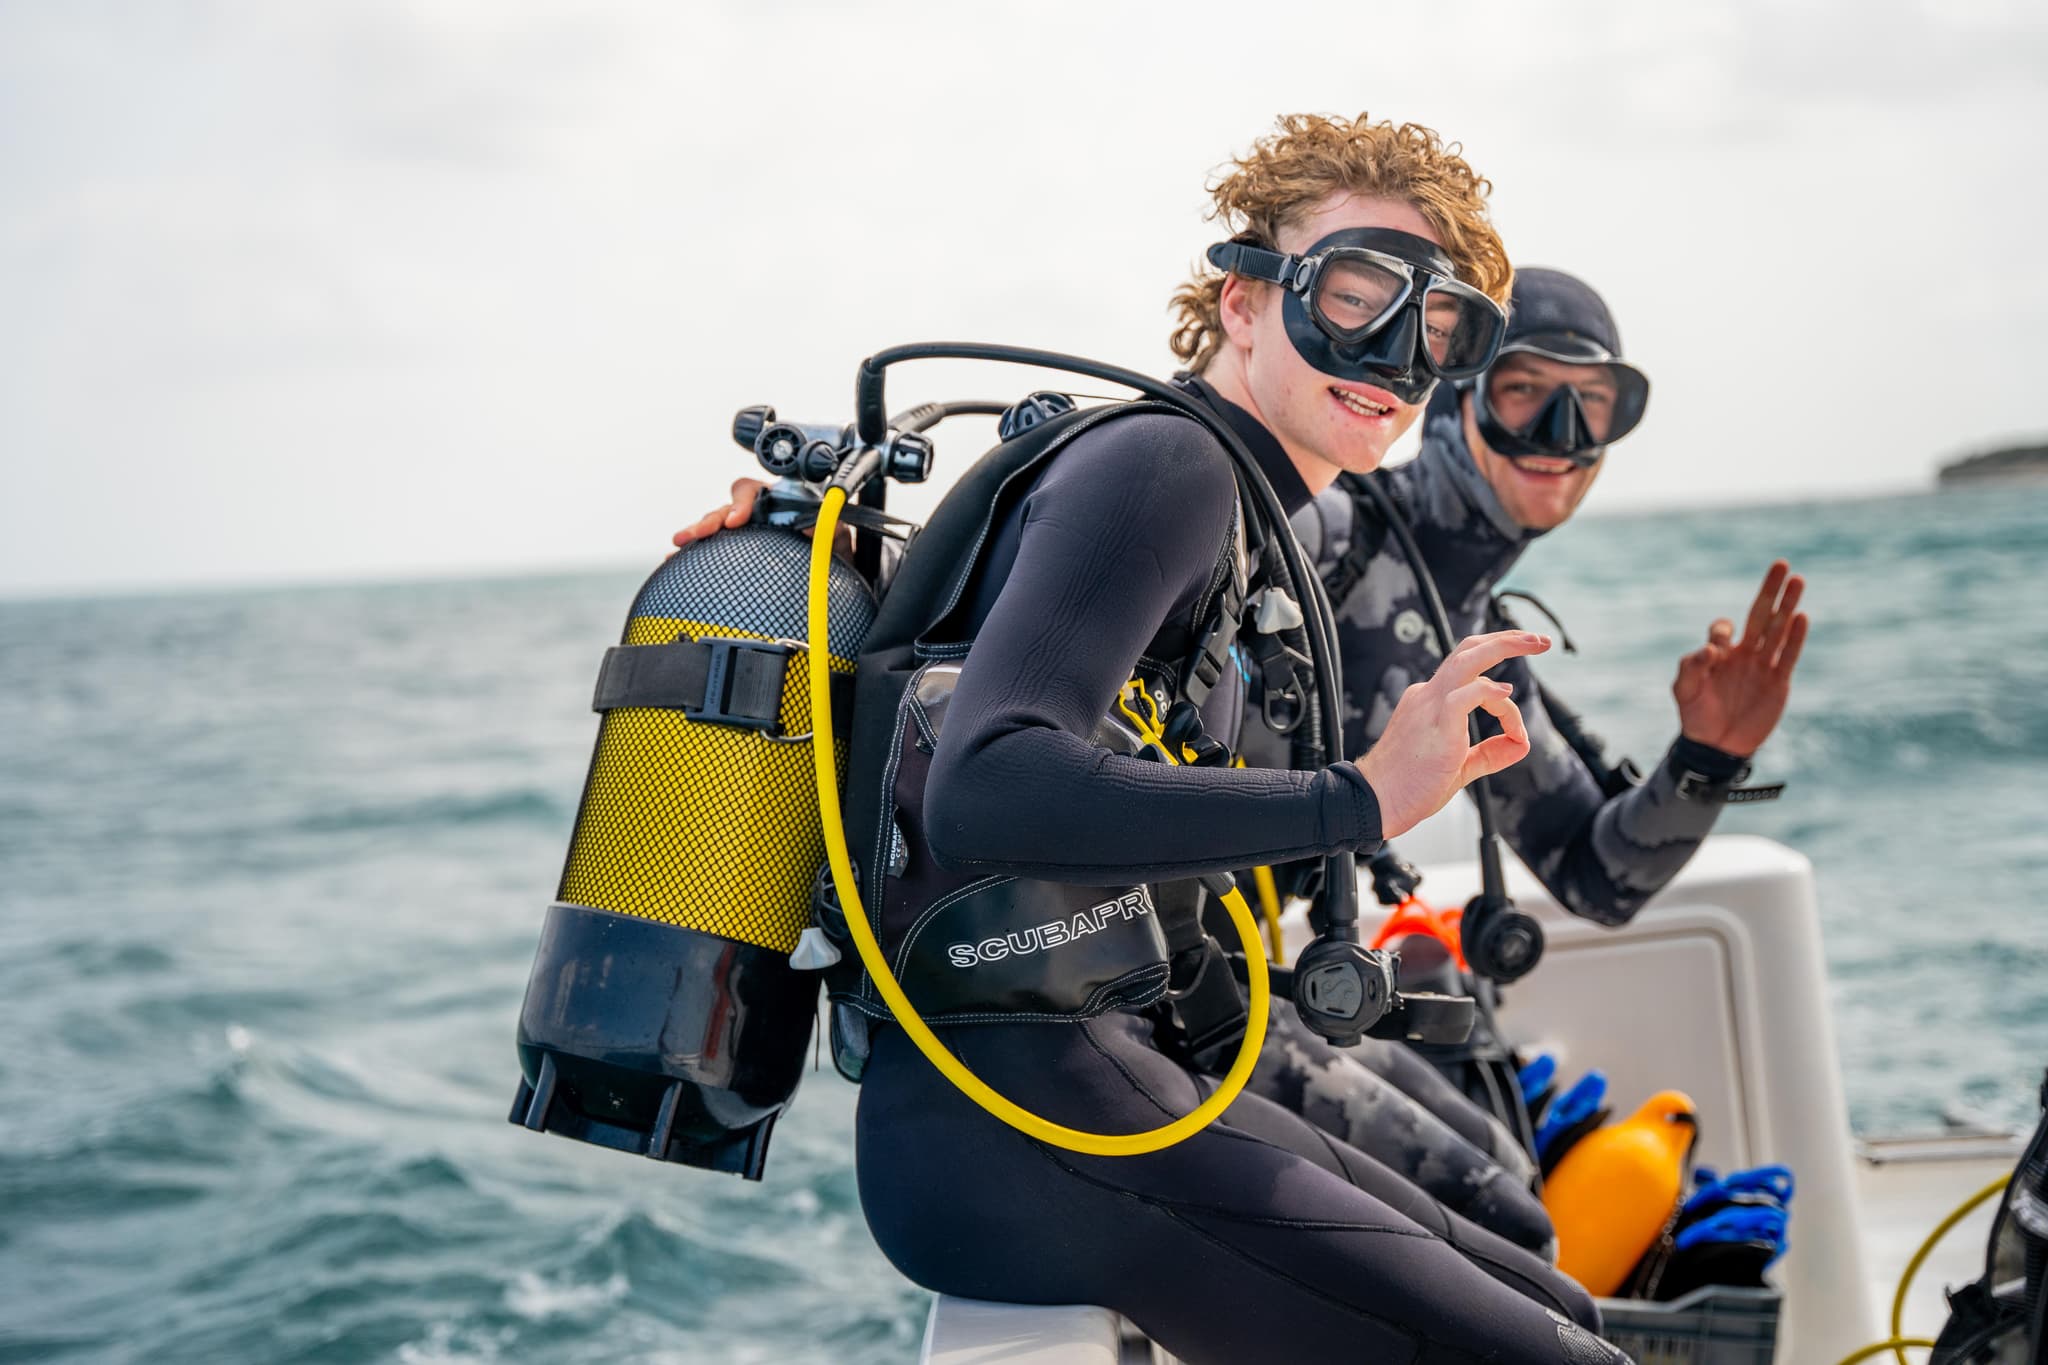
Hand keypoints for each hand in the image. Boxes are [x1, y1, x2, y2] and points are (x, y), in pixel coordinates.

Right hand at [670, 476, 854, 557]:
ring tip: (677, 545)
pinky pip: (710, 550)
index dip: (741, 501)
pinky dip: (691, 555)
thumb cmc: (833, 550)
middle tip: (696, 535)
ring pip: (714, 527)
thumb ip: (828, 527)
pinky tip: (674, 563)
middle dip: (708, 520)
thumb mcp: (836, 537)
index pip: (752, 490)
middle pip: (725, 509)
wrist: (831, 576)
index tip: (736, 521)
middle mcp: (757, 515)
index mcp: (777, 502)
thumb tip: (810, 526)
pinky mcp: (735, 554)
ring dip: (694, 534)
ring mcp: (745, 535)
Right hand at [1360, 630, 1550, 838]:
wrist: (1372, 802)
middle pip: (1468, 651)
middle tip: (1538, 639)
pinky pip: (1464, 695)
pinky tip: (1508, 695)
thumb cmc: (1407, 787)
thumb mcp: (1458, 767)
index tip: (1517, 732)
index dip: (1503, 700)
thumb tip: (1521, 744)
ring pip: (1467, 660)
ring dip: (1504, 646)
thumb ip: (1489, 753)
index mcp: (1429, 702)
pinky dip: (1490, 692)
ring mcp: (1429, 707)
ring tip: (1534, 643)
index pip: (1472, 679)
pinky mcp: (1436, 724)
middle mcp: (1428, 696)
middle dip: (1506, 640)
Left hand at [1673, 560, 1808, 755]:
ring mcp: (1762, 666)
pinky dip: (1795, 637)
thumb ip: (1690, 668)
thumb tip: (1710, 649)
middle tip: (1781, 564)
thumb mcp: (1684, 691)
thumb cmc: (1696, 715)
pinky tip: (1802, 616)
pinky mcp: (1777, 682)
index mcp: (1719, 653)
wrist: (1717, 745)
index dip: (1720, 633)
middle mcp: (1744, 654)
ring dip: (1788, 606)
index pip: (1723, 629)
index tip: (1713, 653)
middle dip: (1769, 591)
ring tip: (1798, 580)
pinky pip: (1788, 655)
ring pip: (1778, 629)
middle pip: (1759, 615)